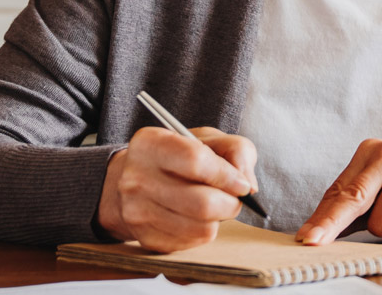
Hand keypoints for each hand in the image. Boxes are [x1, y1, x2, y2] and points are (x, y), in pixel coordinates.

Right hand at [96, 126, 257, 251]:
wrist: (133, 180)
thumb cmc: (178, 156)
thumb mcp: (207, 138)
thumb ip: (236, 150)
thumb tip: (248, 186)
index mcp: (150, 144)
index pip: (196, 161)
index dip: (227, 176)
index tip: (242, 184)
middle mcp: (136, 178)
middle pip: (202, 203)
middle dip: (230, 204)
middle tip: (233, 198)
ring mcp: (137, 212)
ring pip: (201, 227)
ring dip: (218, 219)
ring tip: (213, 205)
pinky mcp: (145, 238)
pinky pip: (192, 242)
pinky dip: (204, 232)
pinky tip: (196, 217)